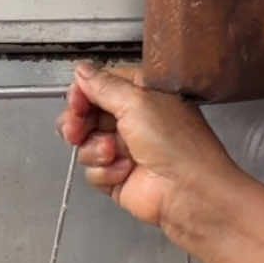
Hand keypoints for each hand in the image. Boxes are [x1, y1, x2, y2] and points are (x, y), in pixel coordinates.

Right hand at [56, 62, 235, 243]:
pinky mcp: (117, 177)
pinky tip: (125, 172)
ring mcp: (124, 150)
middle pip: (86, 116)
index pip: (100, 86)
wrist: (187, 191)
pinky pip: (93, 172)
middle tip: (76, 129)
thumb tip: (83, 71)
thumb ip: (104, 85)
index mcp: (142, 95)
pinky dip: (105, 172)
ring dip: (95, 149)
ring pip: (85, 145)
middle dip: (78, 123)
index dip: (83, 94)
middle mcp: (133, 121)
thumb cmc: (177, 145)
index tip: (76, 101)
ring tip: (114, 152)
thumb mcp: (137, 101)